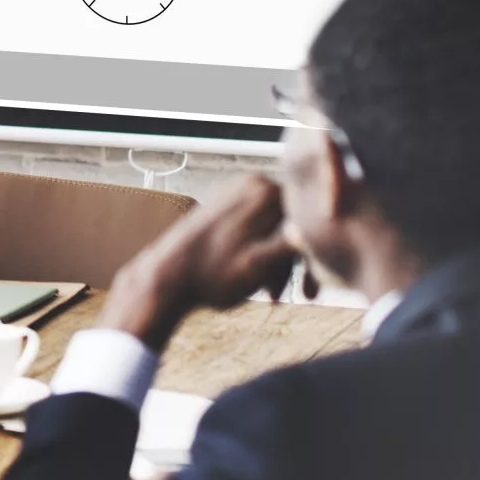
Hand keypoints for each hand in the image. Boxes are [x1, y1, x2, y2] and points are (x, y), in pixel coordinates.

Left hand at [97, 175, 298, 352]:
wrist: (167, 278)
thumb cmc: (213, 274)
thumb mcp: (260, 265)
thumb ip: (288, 245)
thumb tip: (312, 230)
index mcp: (264, 191)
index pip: (308, 220)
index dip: (313, 258)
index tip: (311, 291)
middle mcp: (250, 183)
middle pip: (290, 225)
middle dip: (290, 264)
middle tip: (281, 296)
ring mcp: (234, 193)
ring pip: (273, 229)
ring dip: (275, 263)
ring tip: (267, 293)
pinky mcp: (221, 206)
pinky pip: (254, 228)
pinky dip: (259, 253)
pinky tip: (254, 280)